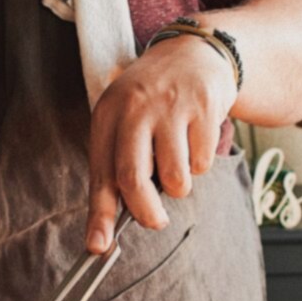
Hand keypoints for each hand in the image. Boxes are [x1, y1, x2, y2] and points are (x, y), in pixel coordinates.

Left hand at [85, 34, 236, 252]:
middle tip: (154, 222)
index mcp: (108, 115)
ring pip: (174, 178)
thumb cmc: (152, 102)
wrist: (194, 53)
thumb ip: (116, 168)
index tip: (97, 246)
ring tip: (176, 163)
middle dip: (145, 212)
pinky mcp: (204, 108)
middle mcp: (135, 109)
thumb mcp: (124, 123)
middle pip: (133, 178)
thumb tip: (106, 229)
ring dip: (179, 186)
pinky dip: (199, 164)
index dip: (98, 215)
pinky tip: (194, 139)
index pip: (101, 174)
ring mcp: (171, 107)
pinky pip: (202, 163)